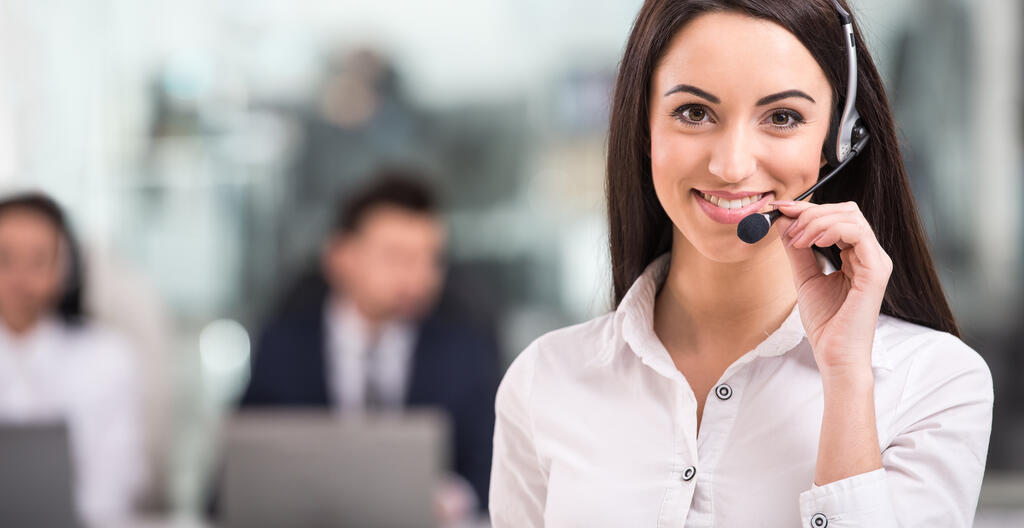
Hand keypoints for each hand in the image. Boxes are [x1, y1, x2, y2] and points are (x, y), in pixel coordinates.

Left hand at [771, 200, 892, 375]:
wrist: (834, 354)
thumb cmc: (825, 322)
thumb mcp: (804, 277)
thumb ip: (796, 249)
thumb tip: (782, 221)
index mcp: (857, 255)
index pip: (838, 217)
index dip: (808, 209)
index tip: (780, 210)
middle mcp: (870, 255)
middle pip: (846, 211)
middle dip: (812, 212)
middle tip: (787, 226)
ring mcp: (876, 261)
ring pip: (851, 217)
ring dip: (817, 221)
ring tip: (797, 239)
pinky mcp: (876, 272)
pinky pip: (858, 234)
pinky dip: (831, 230)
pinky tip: (812, 242)